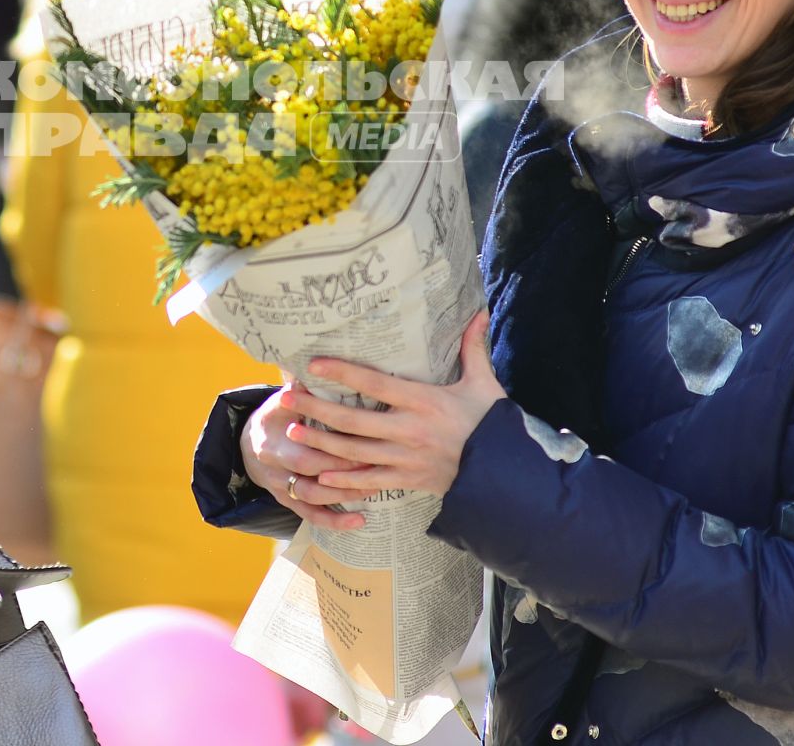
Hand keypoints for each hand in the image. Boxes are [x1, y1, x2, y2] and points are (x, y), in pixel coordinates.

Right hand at [238, 380, 367, 532]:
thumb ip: (299, 388)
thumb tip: (317, 368)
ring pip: (312, 498)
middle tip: (375, 463)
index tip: (361, 439)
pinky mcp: (290, 503)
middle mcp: (274, 468)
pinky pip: (311, 517)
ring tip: (374, 488)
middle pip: (309, 472)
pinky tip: (359, 521)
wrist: (252, 442)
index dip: (331, 446)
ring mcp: (281, 488)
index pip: (302, 446)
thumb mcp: (280, 400)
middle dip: (343, 470)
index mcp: (271, 439)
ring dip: (344, 494)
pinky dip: (335, 522)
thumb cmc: (276, 416)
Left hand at [283, 311, 503, 498]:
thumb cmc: (492, 423)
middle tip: (286, 397)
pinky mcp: (407, 481)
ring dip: (320, 441)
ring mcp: (405, 459)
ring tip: (292, 429)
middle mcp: (409, 431)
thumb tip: (478, 311)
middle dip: (316, 408)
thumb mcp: (483, 383)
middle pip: (352, 420)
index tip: (314, 363)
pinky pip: (369, 481)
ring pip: (353, 452)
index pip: (375, 384)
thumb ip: (472, 348)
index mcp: (424, 402)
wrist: (507, 472)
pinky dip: (342, 480)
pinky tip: (318, 474)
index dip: (343, 372)